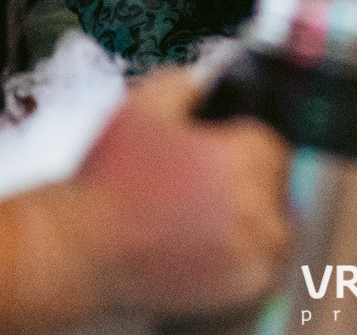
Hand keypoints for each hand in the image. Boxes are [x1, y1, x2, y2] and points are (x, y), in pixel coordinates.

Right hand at [68, 69, 291, 315]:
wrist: (81, 246)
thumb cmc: (109, 181)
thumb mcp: (145, 106)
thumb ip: (188, 80)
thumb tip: (214, 72)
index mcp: (241, 157)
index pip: (269, 144)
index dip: (241, 146)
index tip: (218, 154)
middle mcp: (254, 204)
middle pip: (275, 184)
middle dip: (246, 181)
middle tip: (205, 187)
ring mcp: (250, 250)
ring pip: (275, 226)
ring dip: (252, 219)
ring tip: (205, 217)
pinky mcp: (240, 285)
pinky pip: (264, 267)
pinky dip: (245, 257)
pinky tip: (207, 245)